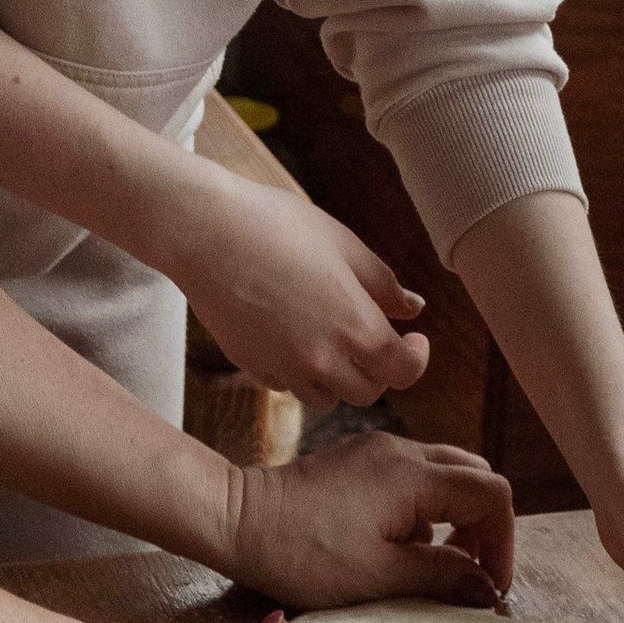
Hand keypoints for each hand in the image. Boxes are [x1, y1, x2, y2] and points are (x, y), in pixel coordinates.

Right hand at [172, 176, 431, 409]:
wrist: (206, 232)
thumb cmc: (279, 226)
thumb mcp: (345, 246)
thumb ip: (383, 285)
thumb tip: (413, 309)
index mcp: (355, 326)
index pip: (404, 372)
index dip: (416, 358)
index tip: (413, 338)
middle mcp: (322, 359)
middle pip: (368, 392)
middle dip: (377, 369)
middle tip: (371, 336)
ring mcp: (283, 367)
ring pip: (326, 397)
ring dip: (336, 376)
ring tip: (327, 334)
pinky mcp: (251, 366)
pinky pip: (286, 384)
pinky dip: (297, 370)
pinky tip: (289, 333)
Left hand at [226, 432, 515, 610]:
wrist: (235, 519)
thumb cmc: (301, 553)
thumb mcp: (378, 576)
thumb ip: (441, 577)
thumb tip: (487, 587)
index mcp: (413, 476)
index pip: (492, 494)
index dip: (502, 542)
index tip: (490, 586)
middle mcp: (402, 451)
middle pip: (475, 475)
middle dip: (486, 525)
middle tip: (474, 573)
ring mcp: (379, 450)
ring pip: (446, 471)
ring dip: (457, 515)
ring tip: (441, 563)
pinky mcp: (359, 459)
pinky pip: (414, 474)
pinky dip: (427, 507)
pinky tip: (402, 546)